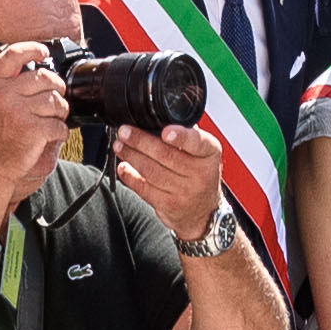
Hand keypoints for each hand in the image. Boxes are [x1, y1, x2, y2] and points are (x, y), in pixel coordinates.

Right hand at [0, 45, 79, 198]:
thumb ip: (8, 84)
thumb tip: (39, 68)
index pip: (14, 54)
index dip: (32, 49)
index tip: (44, 52)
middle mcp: (2, 94)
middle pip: (45, 77)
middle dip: (56, 89)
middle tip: (53, 101)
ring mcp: (16, 111)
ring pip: (56, 101)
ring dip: (59, 113)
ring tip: (49, 121)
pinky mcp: (31, 129)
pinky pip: (59, 125)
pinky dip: (59, 132)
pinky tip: (48, 137)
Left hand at [108, 122, 235, 243]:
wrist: (203, 212)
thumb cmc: (200, 174)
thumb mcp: (203, 153)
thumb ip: (186, 135)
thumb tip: (158, 117)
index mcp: (210, 153)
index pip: (197, 143)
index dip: (180, 137)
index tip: (165, 131)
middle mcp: (200, 173)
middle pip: (166, 156)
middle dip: (141, 142)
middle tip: (125, 132)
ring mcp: (184, 191)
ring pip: (152, 171)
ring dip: (131, 156)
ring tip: (119, 145)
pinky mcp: (168, 205)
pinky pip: (144, 188)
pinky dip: (130, 176)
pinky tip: (123, 166)